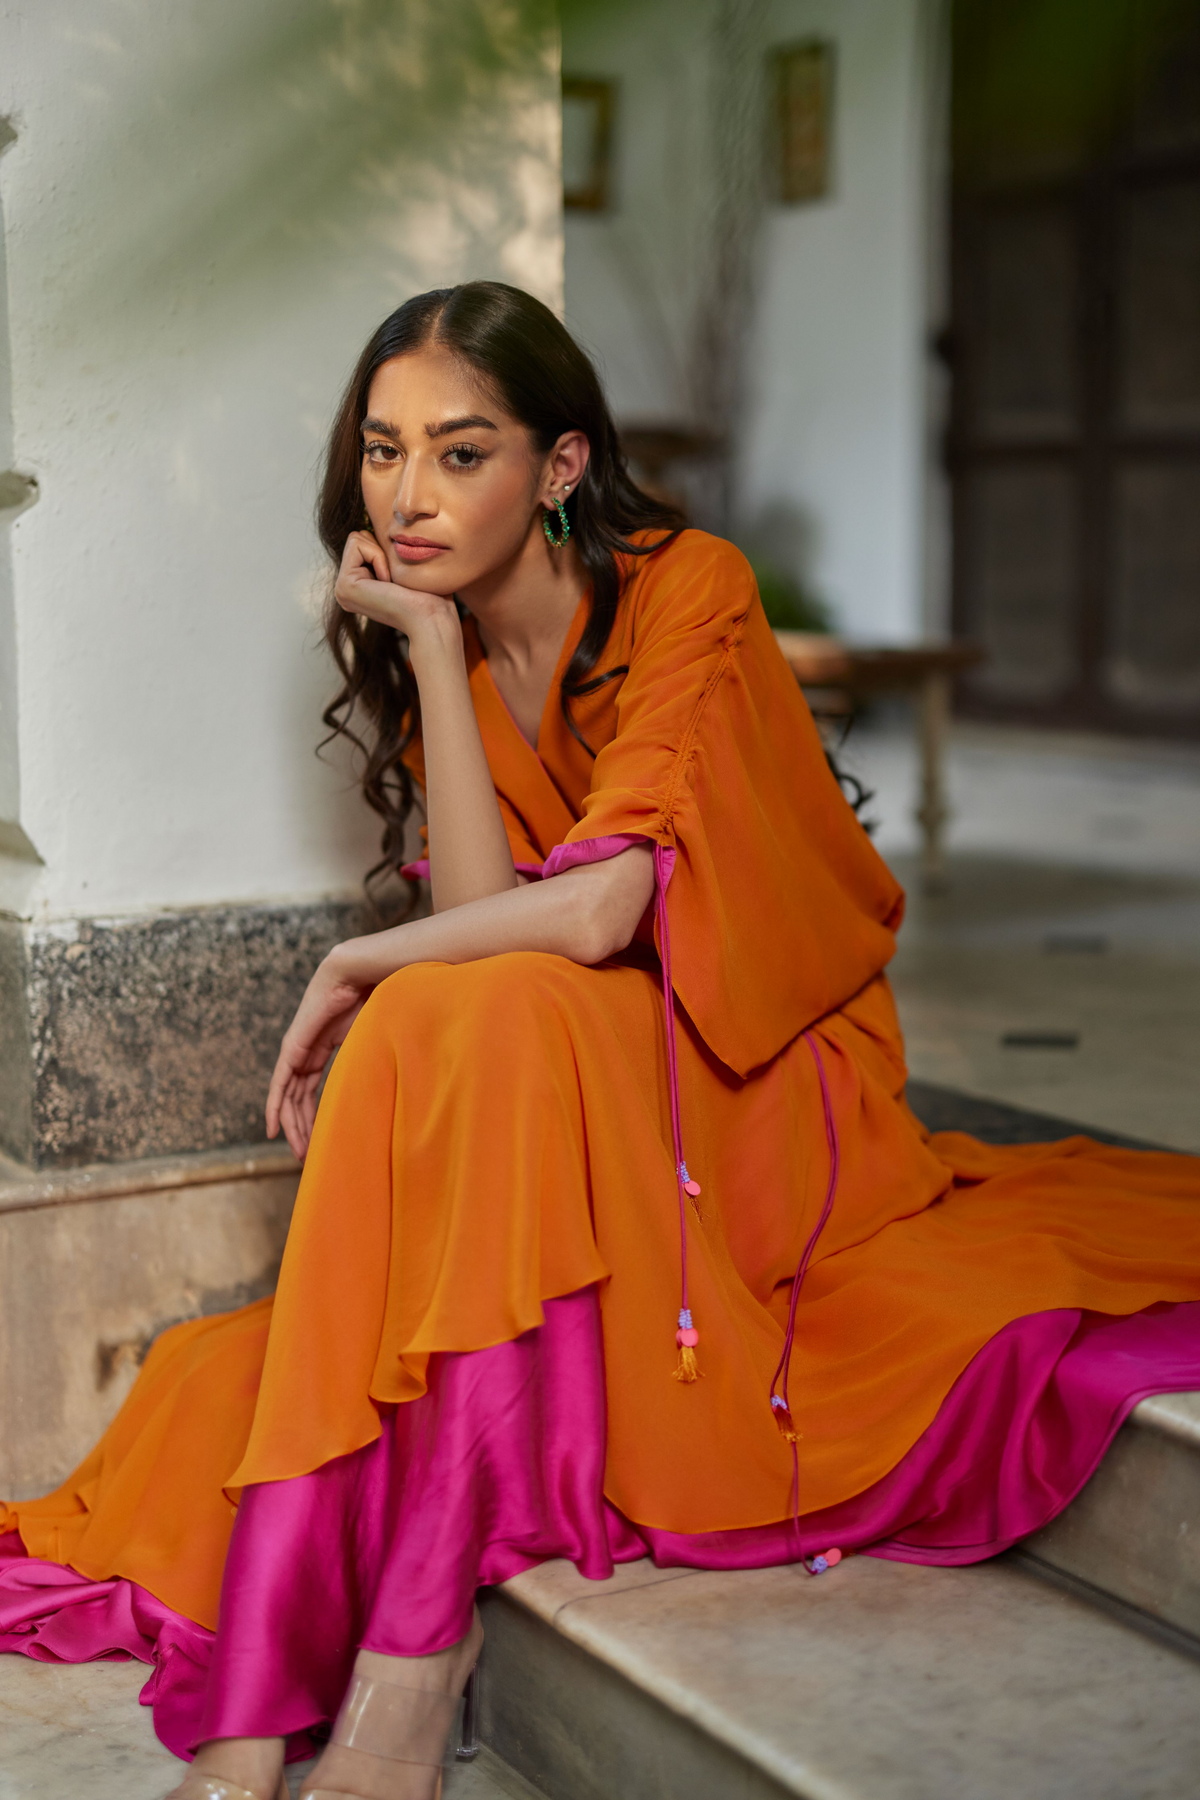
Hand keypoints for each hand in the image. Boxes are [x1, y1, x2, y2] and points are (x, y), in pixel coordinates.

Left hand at [265, 952, 371, 1159]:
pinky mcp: (293, 1047)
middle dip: (301, 1127)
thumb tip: (403, 1078)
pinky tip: (273, 1128)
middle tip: (306, 1156)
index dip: (311, 1115)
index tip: (317, 1141)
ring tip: (298, 1152)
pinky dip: (275, 1105)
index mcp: (324, 1046)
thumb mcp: (374, 1037)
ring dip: (291, 1124)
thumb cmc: (376, 995)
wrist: (359, 970)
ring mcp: (297, 1048)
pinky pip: (281, 1083)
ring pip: (288, 1096)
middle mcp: (306, 1050)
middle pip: (298, 1097)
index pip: (311, 1089)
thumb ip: (375, 1057)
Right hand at [335, 530, 461, 649]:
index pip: (364, 541)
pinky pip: (358, 545)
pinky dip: (379, 557)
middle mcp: (345, 589)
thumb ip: (388, 551)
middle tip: (395, 580)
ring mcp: (341, 589)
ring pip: (356, 538)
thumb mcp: (404, 567)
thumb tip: (382, 524)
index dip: (386, 549)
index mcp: (357, 585)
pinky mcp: (344, 585)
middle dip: (381, 550)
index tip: (398, 578)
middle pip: (357, 537)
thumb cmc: (429, 595)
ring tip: (392, 582)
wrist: (431, 618)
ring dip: (381, 555)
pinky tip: (388, 583)